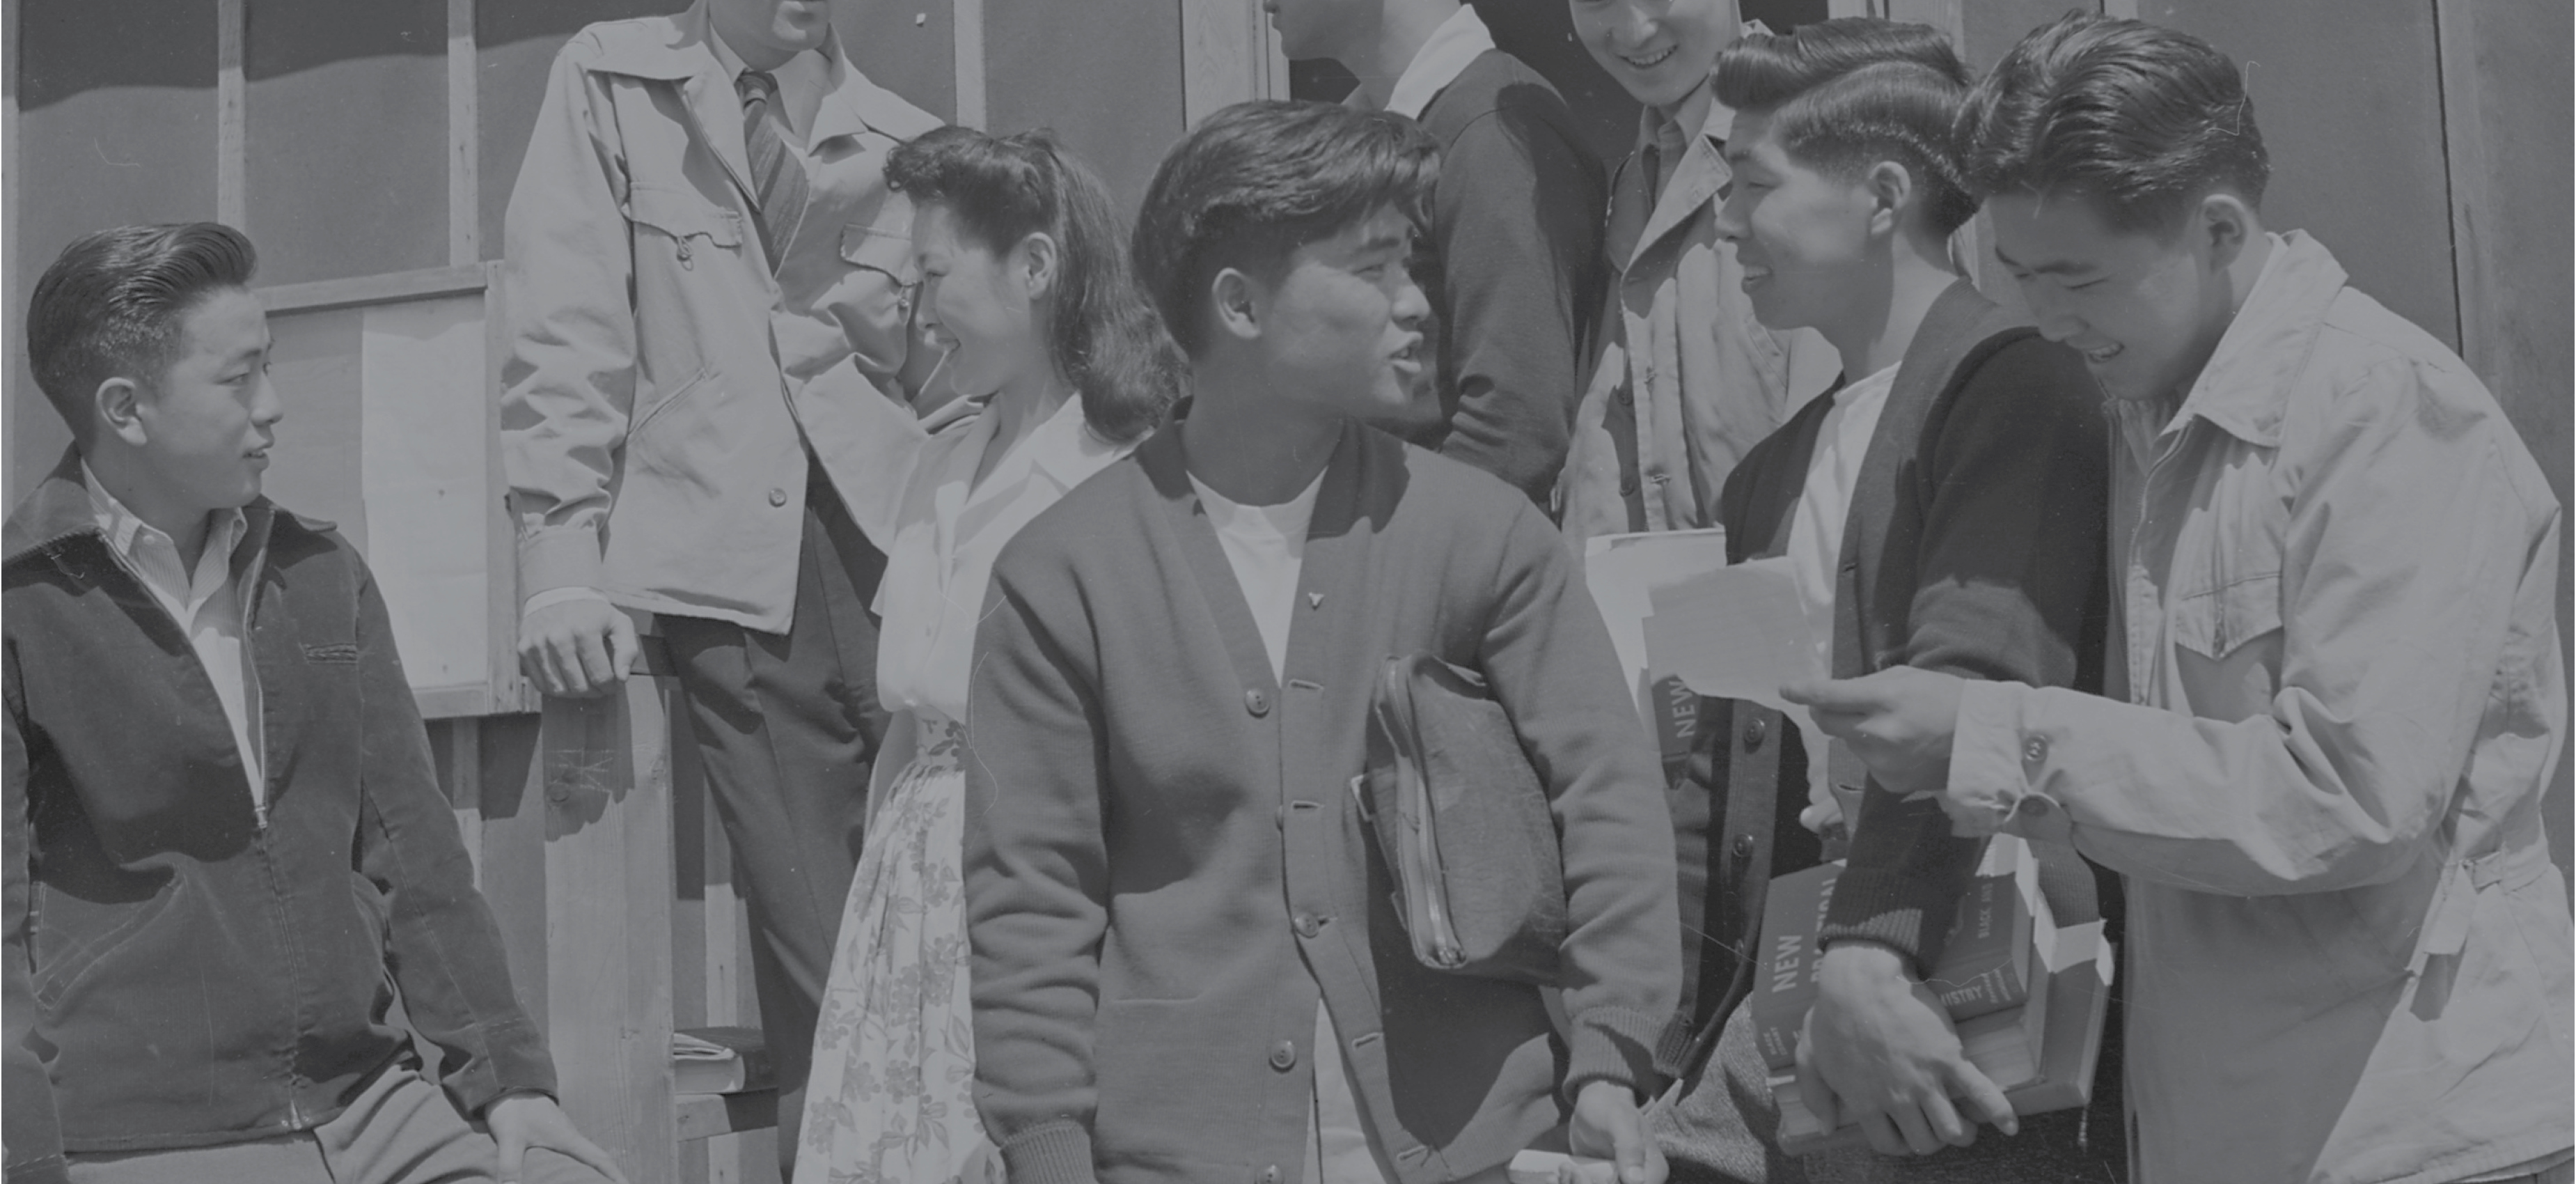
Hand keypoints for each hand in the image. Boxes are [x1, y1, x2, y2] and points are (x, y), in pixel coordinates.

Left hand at [486, 1092, 629, 1183]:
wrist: (506, 1085)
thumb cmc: (514, 1109)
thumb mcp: (511, 1138)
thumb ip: (511, 1164)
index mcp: (568, 1138)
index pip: (599, 1158)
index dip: (614, 1174)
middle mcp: (570, 1137)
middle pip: (595, 1160)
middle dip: (607, 1176)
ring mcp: (561, 1135)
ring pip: (582, 1158)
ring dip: (590, 1172)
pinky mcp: (550, 1135)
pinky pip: (569, 1155)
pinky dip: (574, 1167)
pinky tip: (566, 1175)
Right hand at [517, 597, 637, 697]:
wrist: (558, 592)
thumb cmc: (593, 613)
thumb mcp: (619, 623)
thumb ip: (627, 650)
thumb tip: (622, 678)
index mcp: (585, 631)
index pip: (600, 677)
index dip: (611, 687)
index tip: (613, 685)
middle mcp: (558, 638)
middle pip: (579, 686)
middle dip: (594, 692)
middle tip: (599, 687)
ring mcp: (538, 644)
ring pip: (559, 689)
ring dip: (575, 693)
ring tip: (584, 685)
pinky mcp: (524, 649)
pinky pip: (540, 684)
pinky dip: (555, 689)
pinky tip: (566, 681)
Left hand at [1566, 1080, 1666, 1183]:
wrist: (1595, 1104)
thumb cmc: (1611, 1108)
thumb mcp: (1619, 1122)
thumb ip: (1629, 1148)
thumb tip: (1636, 1181)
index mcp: (1653, 1172)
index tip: (1590, 1178)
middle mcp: (1639, 1182)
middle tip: (1575, 1171)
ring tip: (1567, 1169)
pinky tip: (1565, 1171)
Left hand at [1782, 669, 1962, 800]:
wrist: (1982, 740)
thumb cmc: (1946, 699)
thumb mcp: (1907, 678)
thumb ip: (1866, 686)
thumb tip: (1832, 694)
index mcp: (1886, 699)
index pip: (1830, 695)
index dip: (1804, 691)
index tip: (1787, 688)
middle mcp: (1880, 732)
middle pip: (1827, 723)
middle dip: (1824, 711)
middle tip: (1836, 704)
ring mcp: (1883, 761)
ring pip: (1848, 742)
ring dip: (1857, 732)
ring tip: (1892, 727)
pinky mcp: (1888, 782)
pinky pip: (1866, 762)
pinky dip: (1874, 752)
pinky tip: (1901, 747)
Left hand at [1795, 942, 2014, 1157]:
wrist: (1862, 980)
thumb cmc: (1832, 1014)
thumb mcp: (1809, 1057)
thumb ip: (1815, 1096)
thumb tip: (1826, 1127)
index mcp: (1865, 1101)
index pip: (1888, 1144)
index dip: (1897, 1144)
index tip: (1903, 1135)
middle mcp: (1898, 1099)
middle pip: (1924, 1141)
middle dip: (1931, 1140)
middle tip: (1935, 1128)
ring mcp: (1926, 1081)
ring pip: (1952, 1129)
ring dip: (1960, 1132)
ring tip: (1965, 1126)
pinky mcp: (1949, 1059)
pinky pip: (1981, 1092)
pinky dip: (1999, 1112)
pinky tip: (2009, 1126)